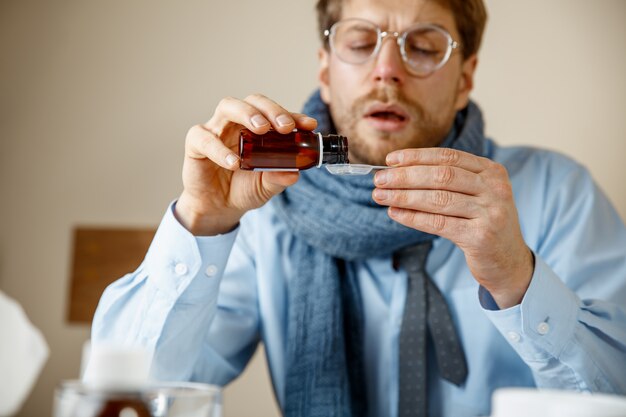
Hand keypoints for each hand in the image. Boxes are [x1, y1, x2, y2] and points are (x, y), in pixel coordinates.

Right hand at [176, 94, 316, 235]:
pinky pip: (205, 139)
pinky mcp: (196, 144)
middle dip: (271, 110)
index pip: (275, 114)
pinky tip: (234, 163)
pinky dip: (220, 149)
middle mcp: (237, 123)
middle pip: (252, 101)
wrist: (218, 208)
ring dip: (247, 114)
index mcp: (257, 129)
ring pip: (228, 107)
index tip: (309, 125)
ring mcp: (216, 130)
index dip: (293, 115)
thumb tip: (294, 174)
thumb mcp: (267, 187)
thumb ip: (279, 178)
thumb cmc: (243, 189)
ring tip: (261, 130)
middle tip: (285, 126)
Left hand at [372, 148, 533, 308]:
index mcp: (492, 171)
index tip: (390, 160)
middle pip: (441, 176)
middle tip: (379, 180)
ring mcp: (490, 212)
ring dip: (403, 196)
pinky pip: (438, 223)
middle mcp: (494, 188)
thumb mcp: (475, 195)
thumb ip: (448, 181)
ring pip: (437, 199)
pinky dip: (413, 218)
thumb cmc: (483, 224)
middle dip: (405, 176)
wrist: (509, 262)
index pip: (448, 157)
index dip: (417, 157)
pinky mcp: (481, 236)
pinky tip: (395, 213)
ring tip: (380, 196)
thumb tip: (399, 171)